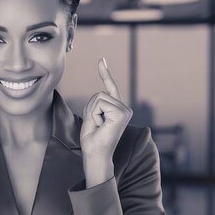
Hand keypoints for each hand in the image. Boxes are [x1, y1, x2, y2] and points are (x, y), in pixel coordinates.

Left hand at [80, 58, 132, 173]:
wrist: (95, 154)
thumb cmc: (92, 140)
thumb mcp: (91, 116)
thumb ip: (96, 104)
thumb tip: (99, 94)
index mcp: (117, 109)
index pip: (109, 87)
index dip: (105, 73)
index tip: (101, 60)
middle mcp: (124, 108)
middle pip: (98, 94)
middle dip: (90, 108)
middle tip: (95, 125)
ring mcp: (125, 110)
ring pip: (98, 97)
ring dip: (92, 112)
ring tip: (98, 126)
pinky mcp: (121, 113)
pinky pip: (99, 103)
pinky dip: (95, 114)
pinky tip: (102, 125)